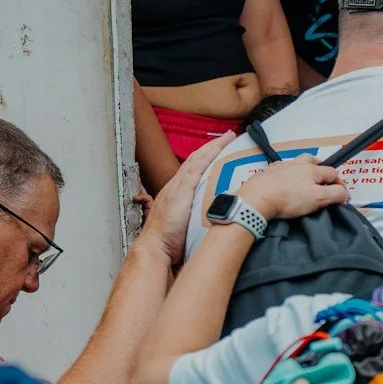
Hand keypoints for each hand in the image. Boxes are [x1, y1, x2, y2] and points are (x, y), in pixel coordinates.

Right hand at [144, 135, 231, 267]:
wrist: (155, 247)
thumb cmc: (169, 242)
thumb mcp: (185, 225)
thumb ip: (197, 218)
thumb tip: (216, 218)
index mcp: (177, 193)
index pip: (194, 169)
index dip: (207, 156)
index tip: (220, 148)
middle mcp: (176, 186)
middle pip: (196, 160)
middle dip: (212, 146)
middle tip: (228, 136)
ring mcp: (177, 187)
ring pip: (197, 160)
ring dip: (212, 146)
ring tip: (227, 137)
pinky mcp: (180, 192)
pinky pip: (195, 169)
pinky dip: (206, 156)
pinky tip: (217, 148)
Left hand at [240, 157, 349, 223]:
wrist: (257, 198)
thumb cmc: (289, 199)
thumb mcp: (318, 199)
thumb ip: (335, 194)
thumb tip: (344, 193)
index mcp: (312, 169)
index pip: (333, 173)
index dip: (340, 185)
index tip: (340, 197)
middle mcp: (297, 164)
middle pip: (315, 162)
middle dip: (322, 171)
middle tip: (323, 184)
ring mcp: (282, 167)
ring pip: (298, 165)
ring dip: (305, 171)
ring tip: (305, 184)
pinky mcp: (268, 173)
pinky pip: (283, 171)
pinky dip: (289, 176)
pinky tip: (286, 186)